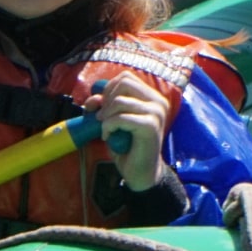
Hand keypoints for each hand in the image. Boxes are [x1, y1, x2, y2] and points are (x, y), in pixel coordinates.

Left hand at [88, 75, 169, 192]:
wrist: (141, 173)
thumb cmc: (128, 147)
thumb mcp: (112, 121)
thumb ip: (104, 107)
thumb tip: (93, 99)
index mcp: (152, 97)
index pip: (126, 77)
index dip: (108, 89)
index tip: (101, 107)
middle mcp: (158, 101)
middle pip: (124, 83)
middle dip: (107, 100)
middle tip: (103, 118)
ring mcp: (157, 113)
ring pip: (121, 100)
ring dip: (106, 115)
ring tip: (106, 129)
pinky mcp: (150, 126)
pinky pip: (121, 118)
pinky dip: (108, 126)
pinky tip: (108, 137)